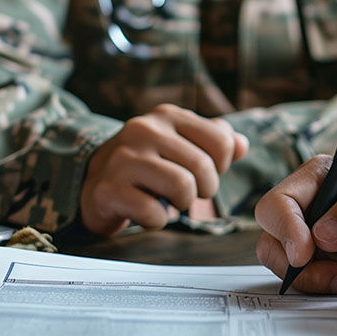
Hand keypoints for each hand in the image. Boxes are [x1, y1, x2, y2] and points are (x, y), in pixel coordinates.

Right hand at [80, 104, 248, 235]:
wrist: (94, 183)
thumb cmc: (148, 166)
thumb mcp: (181, 144)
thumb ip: (216, 141)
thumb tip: (243, 145)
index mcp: (168, 116)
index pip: (222, 141)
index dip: (221, 166)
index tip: (204, 173)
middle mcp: (144, 129)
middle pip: (203, 167)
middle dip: (204, 189)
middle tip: (188, 194)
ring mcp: (124, 158)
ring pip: (182, 187)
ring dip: (183, 204)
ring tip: (170, 201)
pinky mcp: (109, 189)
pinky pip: (154, 213)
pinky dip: (158, 220)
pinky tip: (147, 212)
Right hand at [254, 149, 336, 293]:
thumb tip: (322, 235)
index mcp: (318, 178)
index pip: (278, 203)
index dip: (285, 229)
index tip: (304, 254)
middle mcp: (308, 208)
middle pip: (272, 242)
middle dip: (299, 267)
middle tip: (336, 276)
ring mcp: (312, 238)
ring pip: (288, 267)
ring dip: (316, 279)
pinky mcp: (322, 262)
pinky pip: (309, 280)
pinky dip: (325, 286)